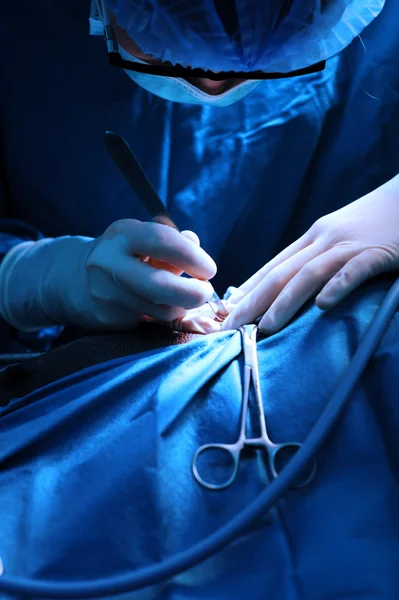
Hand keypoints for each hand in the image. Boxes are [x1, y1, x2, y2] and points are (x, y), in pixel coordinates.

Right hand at [0, 219, 216, 331]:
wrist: (74, 279)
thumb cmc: (123, 254)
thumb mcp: (142, 238)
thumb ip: (171, 240)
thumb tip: (194, 242)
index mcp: (122, 235)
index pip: (162, 242)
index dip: (193, 257)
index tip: (209, 269)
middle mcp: (109, 264)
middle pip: (160, 286)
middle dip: (192, 293)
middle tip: (206, 292)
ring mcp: (106, 294)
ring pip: (159, 310)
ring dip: (180, 306)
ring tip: (182, 297)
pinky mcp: (107, 319)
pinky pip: (149, 321)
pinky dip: (163, 315)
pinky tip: (158, 305)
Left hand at [221, 180, 398, 334]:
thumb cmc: (377, 221)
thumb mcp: (340, 236)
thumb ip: (316, 257)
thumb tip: (290, 285)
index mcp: (313, 237)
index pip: (273, 267)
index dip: (247, 291)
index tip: (226, 312)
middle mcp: (324, 239)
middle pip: (280, 274)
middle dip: (252, 303)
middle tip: (229, 328)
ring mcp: (349, 245)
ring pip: (308, 275)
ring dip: (283, 303)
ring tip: (264, 328)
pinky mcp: (378, 251)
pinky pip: (354, 271)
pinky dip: (337, 286)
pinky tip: (323, 306)